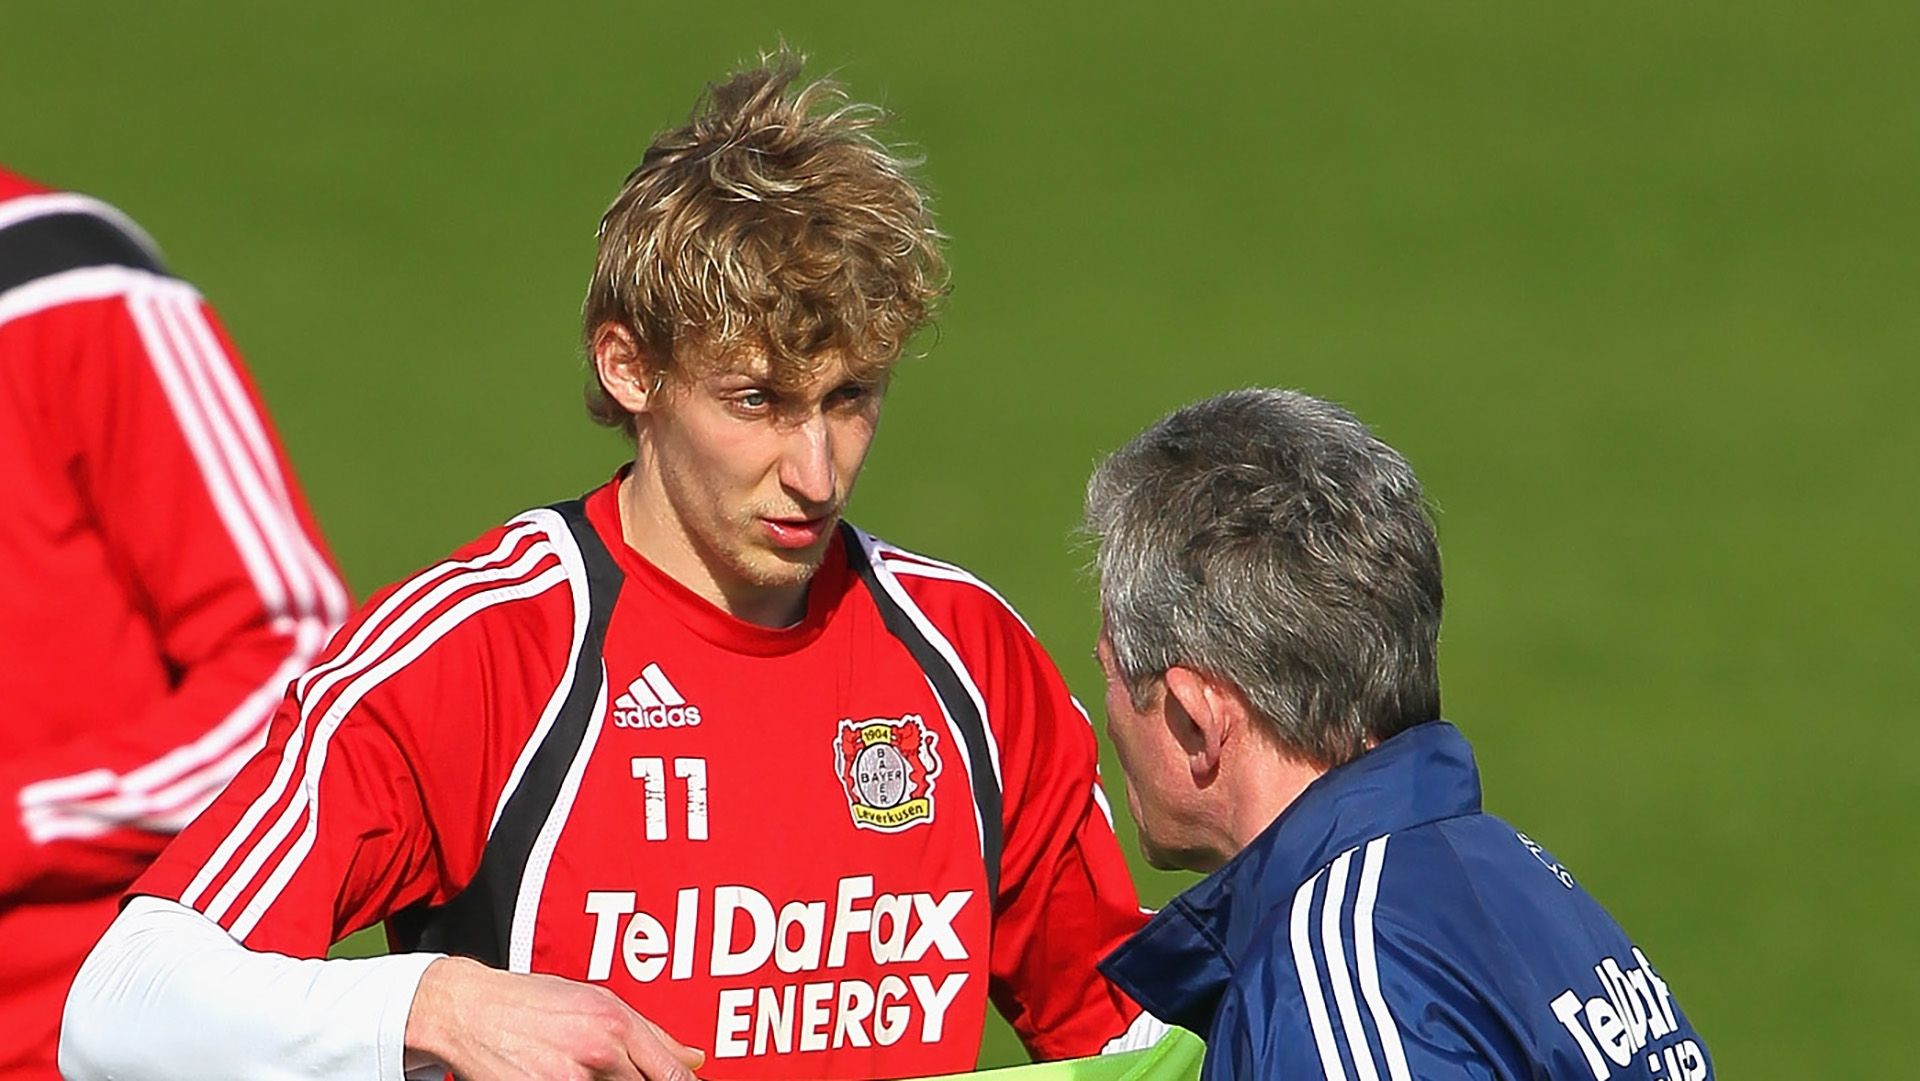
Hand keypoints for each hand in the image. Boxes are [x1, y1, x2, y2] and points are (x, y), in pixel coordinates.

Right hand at [406, 957, 704, 1079]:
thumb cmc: (533, 1001)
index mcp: (618, 1024)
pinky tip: (564, 1076)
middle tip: (613, 1074)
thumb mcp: (598, 1002)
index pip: (672, 1075)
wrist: (469, 1010)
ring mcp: (570, 1080)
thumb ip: (652, 1035)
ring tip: (576, 1068)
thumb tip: (696, 1058)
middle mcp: (600, 1053)